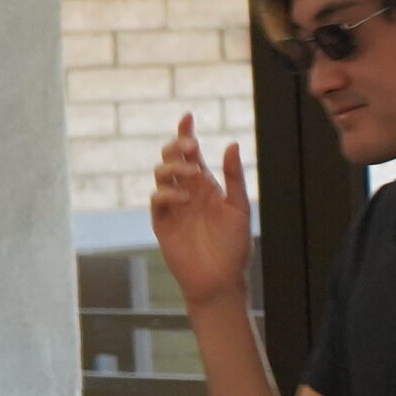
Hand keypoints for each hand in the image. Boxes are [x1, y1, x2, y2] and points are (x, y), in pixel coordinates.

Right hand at [151, 113, 255, 307]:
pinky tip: (184, 198)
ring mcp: (172, 205)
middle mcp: (186, 190)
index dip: (186, 132)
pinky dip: (168, 192)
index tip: (187, 116)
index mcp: (205, 184)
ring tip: (194, 175)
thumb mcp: (239, 207)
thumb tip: (231, 144)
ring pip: (161, 173)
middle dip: (178, 146)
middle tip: (193, 147)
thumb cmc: (233, 246)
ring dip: (175, 167)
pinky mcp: (162, 222)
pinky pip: (157, 198)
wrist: (220, 279)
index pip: (191, 154)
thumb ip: (234, 177)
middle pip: (171, 157)